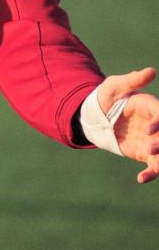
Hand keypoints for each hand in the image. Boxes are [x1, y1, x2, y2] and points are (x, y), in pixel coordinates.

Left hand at [97, 67, 158, 183]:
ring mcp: (153, 140)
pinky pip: (153, 166)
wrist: (96, 116)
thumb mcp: (114, 87)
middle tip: (151, 150)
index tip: (148, 130)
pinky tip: (142, 179)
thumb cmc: (106, 97)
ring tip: (152, 170)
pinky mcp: (146, 153)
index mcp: (152, 108)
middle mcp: (156, 125)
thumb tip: (151, 71)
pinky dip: (151, 173)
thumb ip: (131, 80)